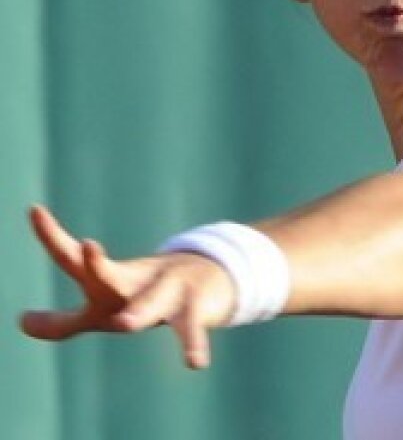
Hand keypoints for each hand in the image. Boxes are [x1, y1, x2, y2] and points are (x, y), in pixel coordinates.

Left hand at [19, 205, 235, 368]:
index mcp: (108, 279)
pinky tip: (195, 363)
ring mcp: (167, 291)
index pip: (73, 259)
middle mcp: (135, 280)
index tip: (34, 210)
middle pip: (112, 276)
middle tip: (88, 249)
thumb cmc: (144, 296)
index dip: (53, 237)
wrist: (209, 278)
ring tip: (124, 324)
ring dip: (140, 310)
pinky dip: (194, 345)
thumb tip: (21, 322)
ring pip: (153, 302)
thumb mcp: (102, 309)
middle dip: (99, 267)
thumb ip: (63, 322)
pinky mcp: (192, 310)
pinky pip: (191, 330)